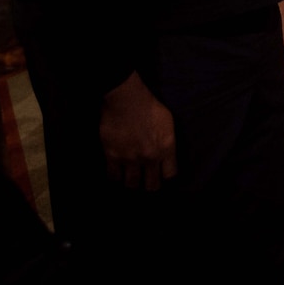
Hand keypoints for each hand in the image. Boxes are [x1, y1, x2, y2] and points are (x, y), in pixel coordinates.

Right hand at [98, 72, 176, 189]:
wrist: (126, 98)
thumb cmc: (149, 105)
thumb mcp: (168, 122)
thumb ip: (167, 141)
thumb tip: (165, 152)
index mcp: (166, 148)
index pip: (170, 175)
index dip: (166, 176)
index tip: (161, 175)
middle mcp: (150, 157)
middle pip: (152, 185)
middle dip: (150, 185)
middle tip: (146, 182)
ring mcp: (131, 159)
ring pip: (132, 184)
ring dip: (132, 183)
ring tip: (130, 180)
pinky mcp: (113, 156)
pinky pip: (113, 176)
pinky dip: (114, 177)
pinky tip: (116, 174)